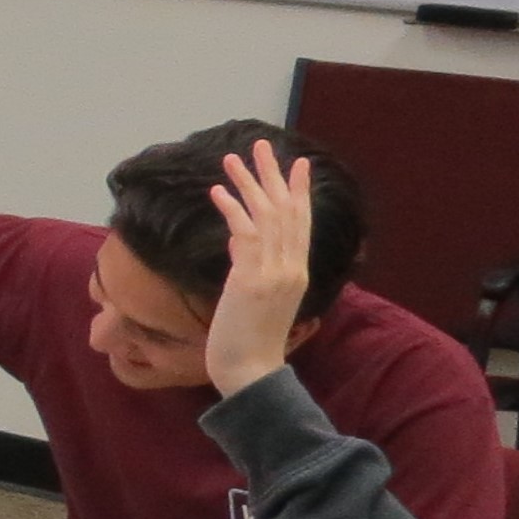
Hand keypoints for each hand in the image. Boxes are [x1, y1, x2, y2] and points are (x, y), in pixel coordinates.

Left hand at [205, 142, 316, 396]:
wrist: (250, 373)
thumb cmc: (250, 343)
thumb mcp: (254, 300)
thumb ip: (250, 270)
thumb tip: (238, 244)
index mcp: (297, 273)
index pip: (301, 223)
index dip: (299, 191)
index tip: (297, 164)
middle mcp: (291, 268)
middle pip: (286, 211)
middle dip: (274, 175)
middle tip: (262, 144)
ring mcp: (272, 273)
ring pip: (265, 217)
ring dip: (248, 184)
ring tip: (232, 157)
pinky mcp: (251, 281)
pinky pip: (243, 236)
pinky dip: (231, 210)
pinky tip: (217, 191)